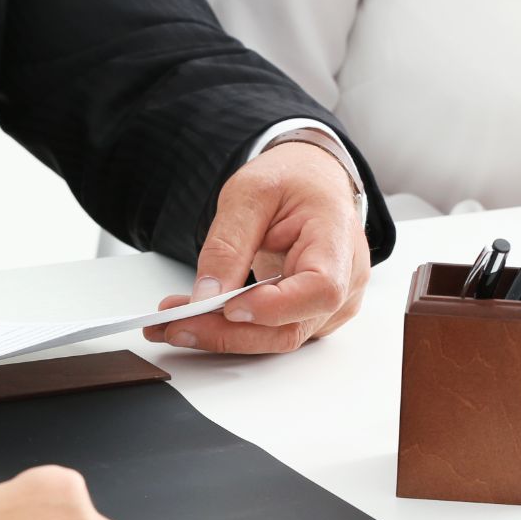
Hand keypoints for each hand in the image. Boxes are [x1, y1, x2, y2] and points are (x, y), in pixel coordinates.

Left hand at [143, 141, 368, 354]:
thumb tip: (206, 295)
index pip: (320, 289)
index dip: (275, 307)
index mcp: (337, 240)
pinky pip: (272, 334)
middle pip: (290, 328)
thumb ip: (228, 245)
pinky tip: (200, 318)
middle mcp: (345, 281)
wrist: (311, 181)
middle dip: (228, 333)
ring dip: (223, 335)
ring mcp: (331, 304)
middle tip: (175, 325)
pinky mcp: (309, 315)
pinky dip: (233, 330)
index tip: (230, 307)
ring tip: (175, 323)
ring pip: (277, 339)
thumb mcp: (249, 194)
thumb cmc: (291, 180)